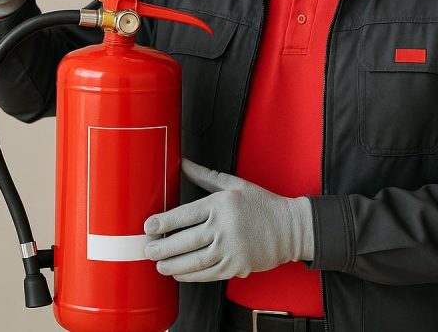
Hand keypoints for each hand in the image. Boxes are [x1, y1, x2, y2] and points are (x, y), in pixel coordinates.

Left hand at [142, 158, 313, 281]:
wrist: (290, 228)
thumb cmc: (261, 204)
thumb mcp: (234, 184)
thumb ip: (205, 176)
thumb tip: (182, 162)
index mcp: (221, 204)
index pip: (185, 215)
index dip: (163, 223)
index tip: (148, 227)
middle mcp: (224, 227)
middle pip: (185, 241)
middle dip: (162, 248)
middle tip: (147, 249)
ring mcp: (231, 249)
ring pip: (194, 261)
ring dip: (172, 264)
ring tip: (158, 264)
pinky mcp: (236, 266)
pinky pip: (208, 274)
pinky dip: (190, 275)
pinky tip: (178, 273)